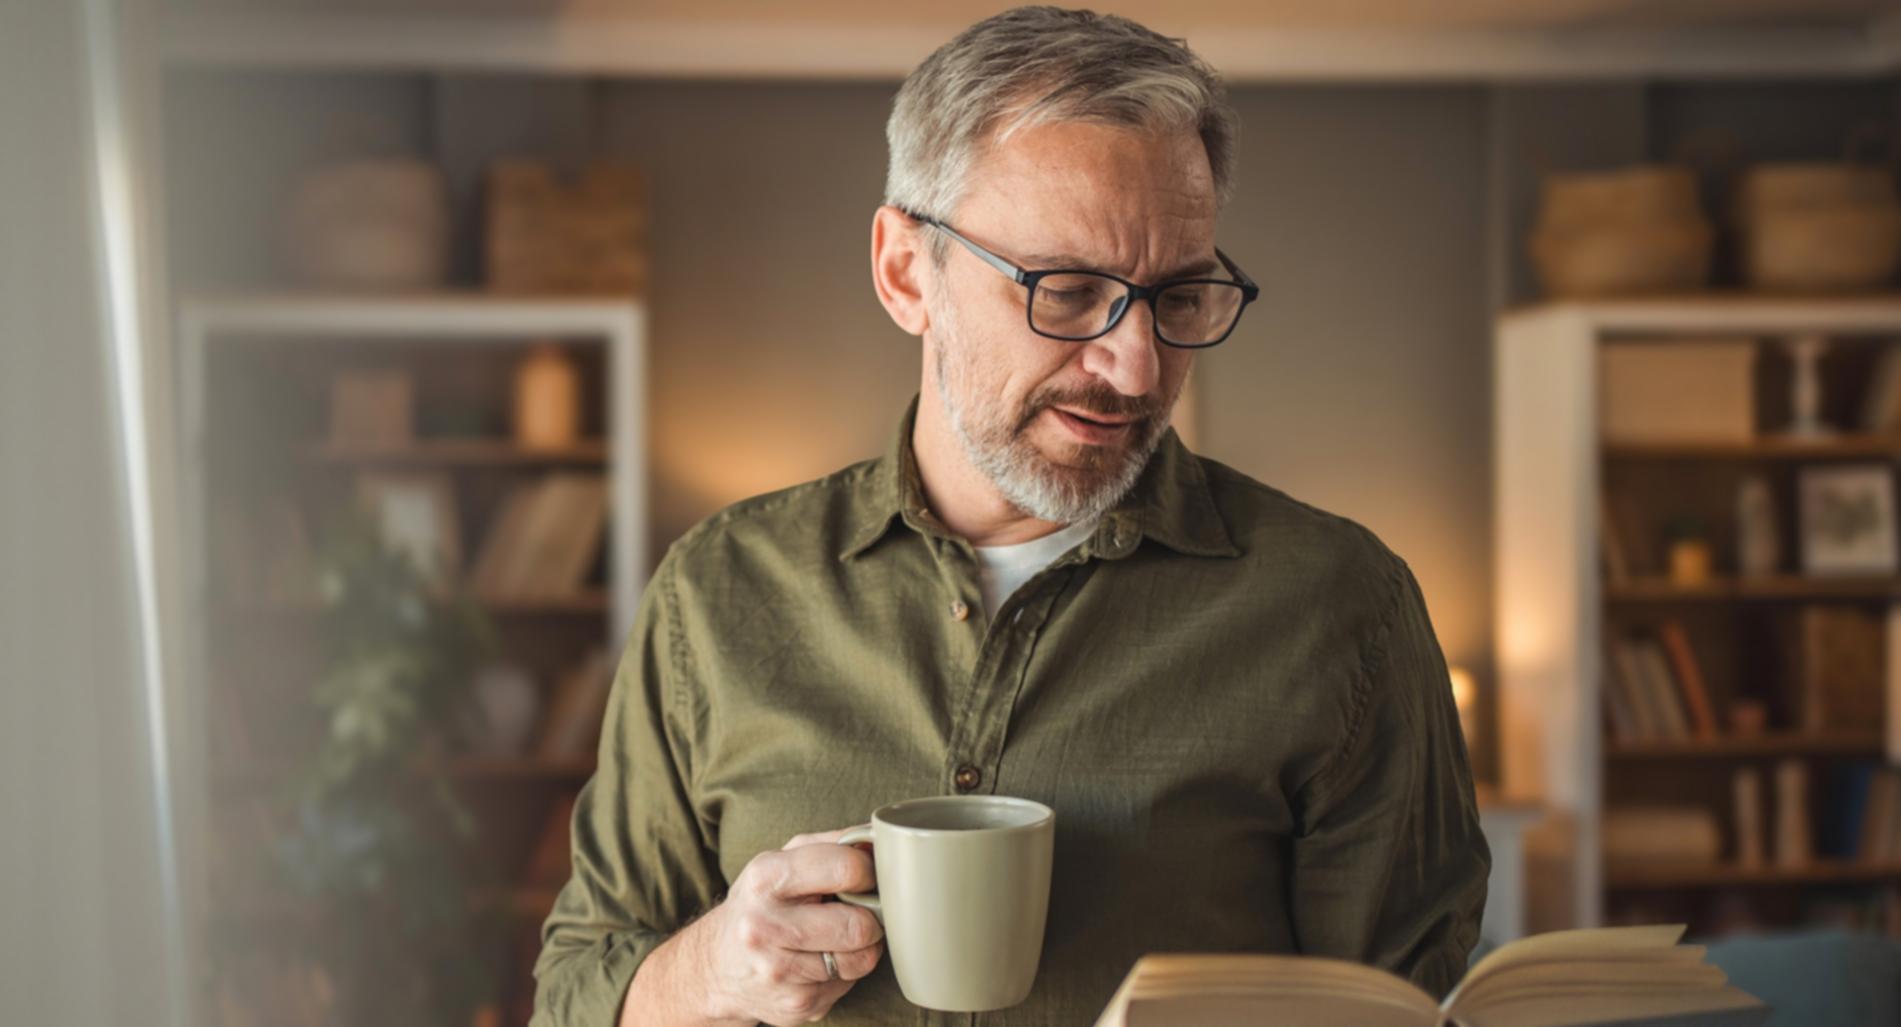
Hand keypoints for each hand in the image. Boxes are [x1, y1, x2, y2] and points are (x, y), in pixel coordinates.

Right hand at [689, 827, 884, 1025]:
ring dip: (862, 948)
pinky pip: (849, 984)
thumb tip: (881, 838)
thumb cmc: (761, 903)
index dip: (868, 872)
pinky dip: (845, 972)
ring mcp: (778, 971)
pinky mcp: (795, 1004)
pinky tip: (821, 962)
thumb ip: (832, 843)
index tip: (866, 876)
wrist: (716, 965)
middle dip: (870, 918)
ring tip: (839, 937)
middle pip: (857, 925)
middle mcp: (765, 926)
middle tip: (859, 912)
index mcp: (765, 878)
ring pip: (861, 959)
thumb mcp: (782, 860)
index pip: (845, 869)